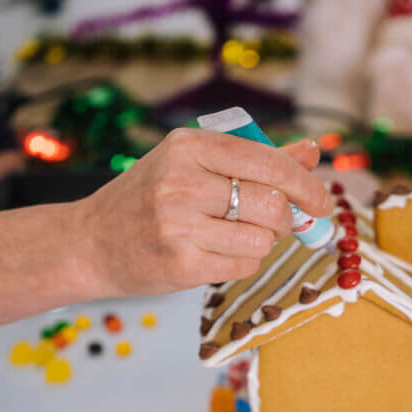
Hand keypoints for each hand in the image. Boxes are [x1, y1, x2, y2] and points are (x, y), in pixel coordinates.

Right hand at [76, 128, 330, 295]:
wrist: (89, 241)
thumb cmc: (149, 198)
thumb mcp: (194, 163)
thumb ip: (256, 157)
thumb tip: (311, 151)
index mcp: (189, 146)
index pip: (269, 162)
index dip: (306, 185)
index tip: (323, 202)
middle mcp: (181, 181)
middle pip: (272, 204)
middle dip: (285, 219)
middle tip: (275, 223)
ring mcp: (178, 225)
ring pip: (262, 239)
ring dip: (262, 242)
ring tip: (235, 236)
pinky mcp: (180, 264)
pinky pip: (244, 264)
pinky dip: (244, 261)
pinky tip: (218, 253)